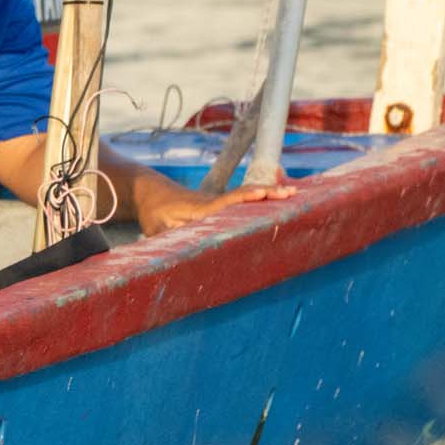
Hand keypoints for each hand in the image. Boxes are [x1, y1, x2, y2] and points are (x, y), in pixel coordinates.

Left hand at [134, 176, 295, 236]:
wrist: (150, 193)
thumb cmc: (153, 212)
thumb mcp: (155, 227)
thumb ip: (166, 237)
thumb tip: (176, 252)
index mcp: (201, 208)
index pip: (228, 201)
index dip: (246, 198)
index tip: (263, 193)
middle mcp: (213, 202)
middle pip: (244, 195)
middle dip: (267, 194)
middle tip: (292, 193)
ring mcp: (218, 202)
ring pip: (246, 196)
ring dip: (268, 194)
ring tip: (294, 192)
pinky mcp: (219, 204)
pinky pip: (242, 199)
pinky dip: (260, 197)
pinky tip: (277, 196)